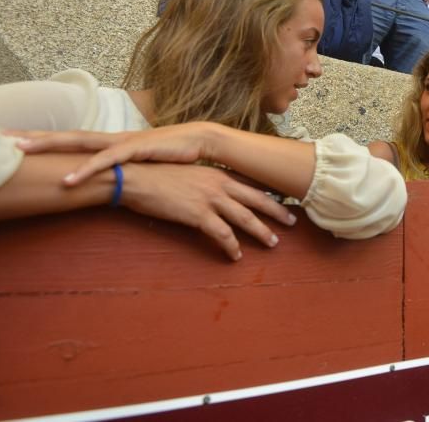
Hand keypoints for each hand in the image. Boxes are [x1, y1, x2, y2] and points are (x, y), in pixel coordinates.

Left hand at [13, 122, 222, 184]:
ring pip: (77, 142)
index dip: (42, 139)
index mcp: (109, 142)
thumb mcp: (143, 164)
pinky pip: (105, 161)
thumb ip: (124, 170)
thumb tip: (112, 182)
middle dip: (31, 136)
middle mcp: (109, 138)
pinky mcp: (135, 148)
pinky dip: (85, 170)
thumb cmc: (173, 155)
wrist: (201, 141)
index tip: (14, 140)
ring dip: (47, 146)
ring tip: (19, 152)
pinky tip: (68, 180)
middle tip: (0, 138)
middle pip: (63, 135)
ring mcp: (120, 141)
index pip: (69, 139)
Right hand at [119, 162, 296, 260]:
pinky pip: (222, 235)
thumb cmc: (156, 173)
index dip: (267, 192)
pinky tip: (236, 256)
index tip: (282, 198)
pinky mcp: (198, 214)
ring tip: (273, 243)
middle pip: (257, 199)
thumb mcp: (187, 172)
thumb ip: (203, 180)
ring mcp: (210, 198)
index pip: (250, 183)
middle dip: (277, 211)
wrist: (136, 176)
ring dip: (262, 232)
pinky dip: (232, 247)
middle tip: (292, 221)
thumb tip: (209, 190)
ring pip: (246, 218)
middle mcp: (219, 183)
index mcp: (217, 172)